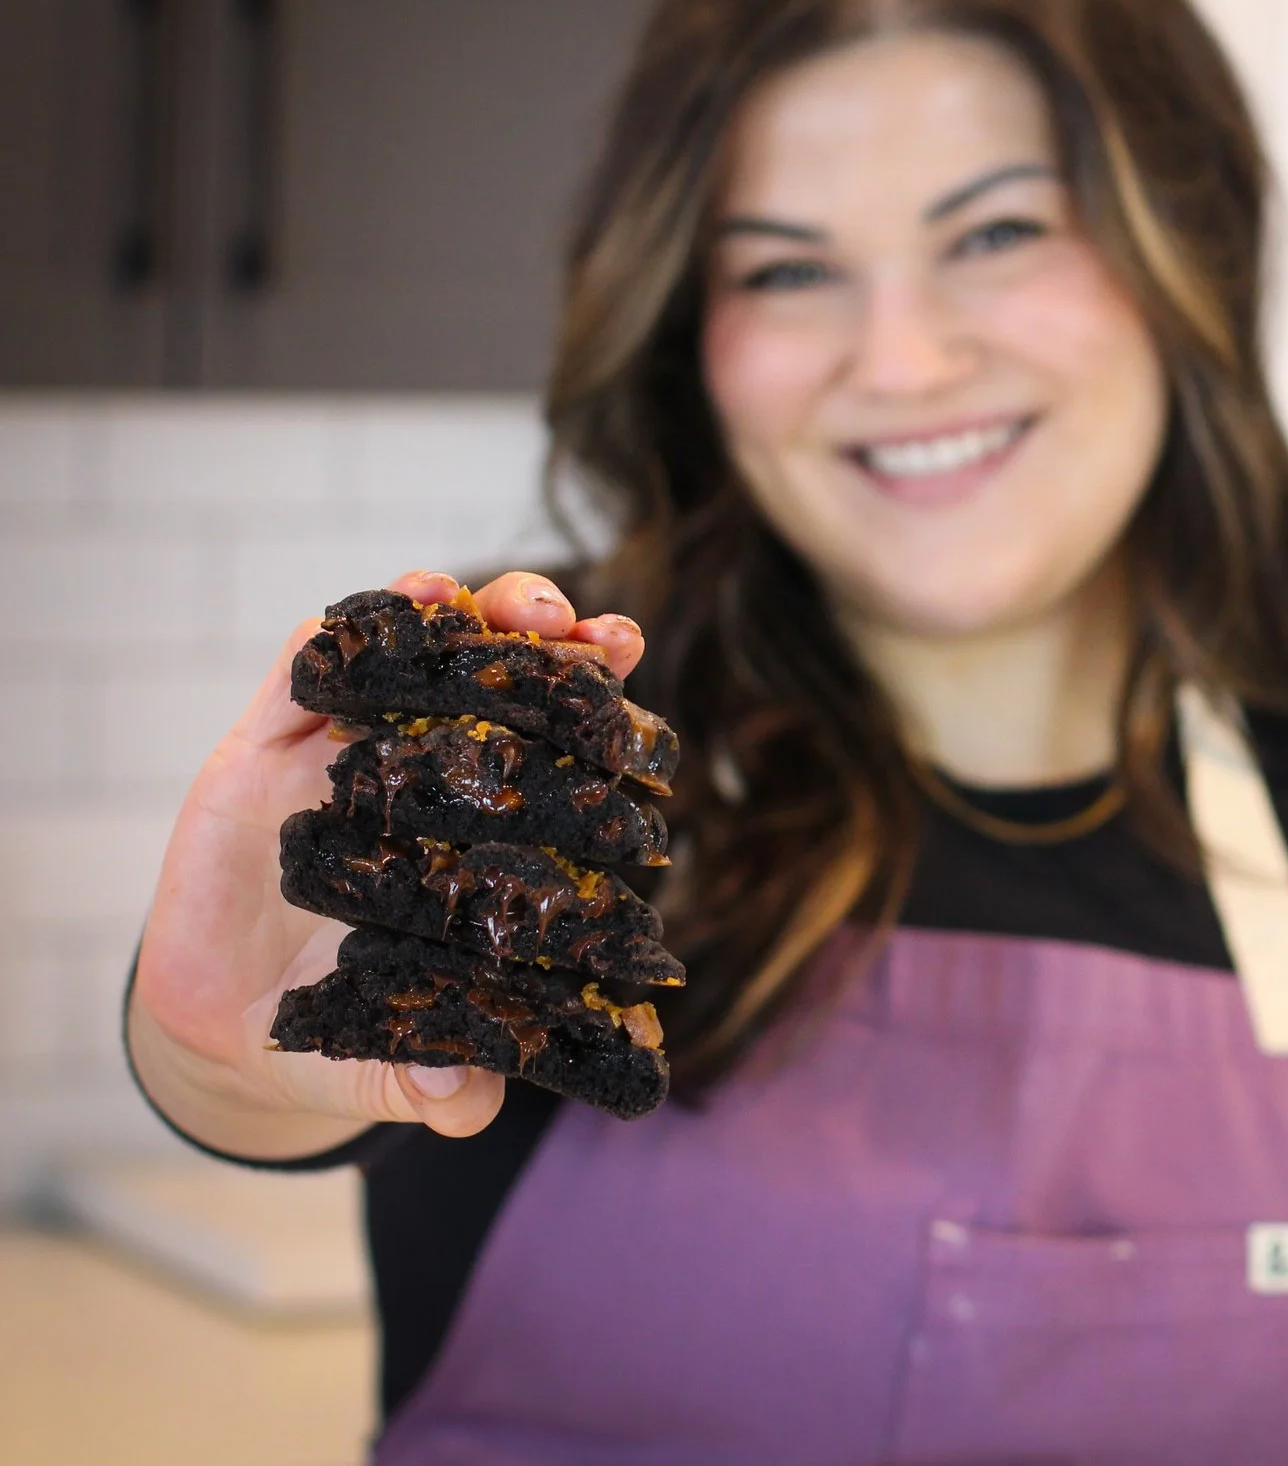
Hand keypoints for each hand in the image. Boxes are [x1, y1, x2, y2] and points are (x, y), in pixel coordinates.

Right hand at [126, 570, 646, 1159]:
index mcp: (482, 835)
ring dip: (467, 614)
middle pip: (499, 684)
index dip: (600, 709)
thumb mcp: (384, 1065)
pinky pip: (308, 668)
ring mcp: (347, 754)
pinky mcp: (264, 748)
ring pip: (416, 656)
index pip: (557, 753)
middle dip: (548, 641)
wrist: (226, 1027)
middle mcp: (426, 778)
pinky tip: (393, 605)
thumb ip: (430, 1085)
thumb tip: (466, 1106)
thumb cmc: (344, 1029)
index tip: (636, 674)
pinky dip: (351, 629)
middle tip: (585, 628)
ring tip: (509, 605)